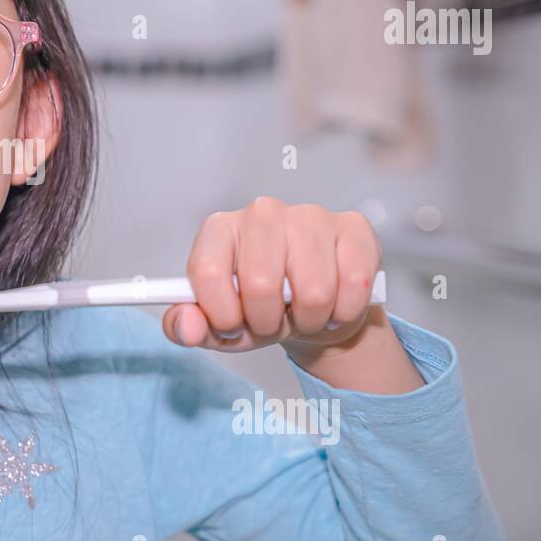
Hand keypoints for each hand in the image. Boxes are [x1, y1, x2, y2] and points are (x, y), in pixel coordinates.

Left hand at [162, 196, 382, 359]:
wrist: (315, 309)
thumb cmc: (260, 310)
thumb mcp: (218, 326)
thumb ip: (188, 327)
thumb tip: (187, 326)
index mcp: (220, 229)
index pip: (209, 272)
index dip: (222, 314)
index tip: (232, 326)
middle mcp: (262, 213)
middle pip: (261, 285)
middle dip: (268, 322)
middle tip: (272, 322)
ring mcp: (309, 215)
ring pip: (314, 291)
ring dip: (309, 320)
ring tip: (303, 314)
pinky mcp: (352, 227)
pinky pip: (354, 284)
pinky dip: (344, 311)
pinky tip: (335, 304)